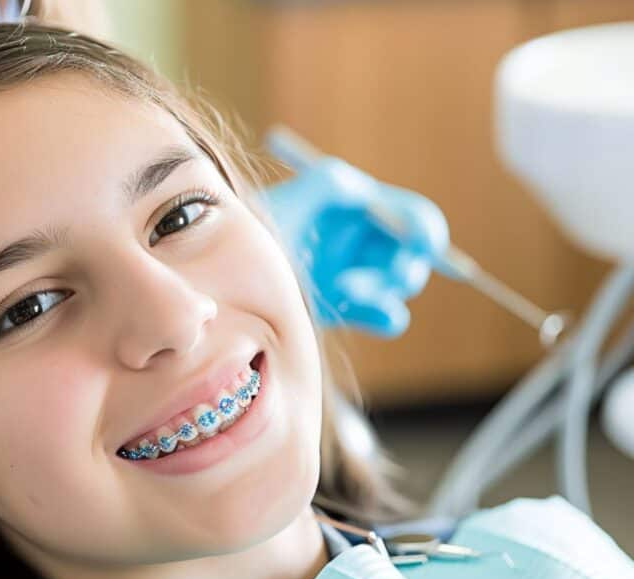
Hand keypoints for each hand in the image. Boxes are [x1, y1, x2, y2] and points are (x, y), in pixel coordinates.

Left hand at [263, 157, 448, 335]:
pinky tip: (348, 304)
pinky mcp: (349, 310)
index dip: (425, 229)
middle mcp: (363, 242)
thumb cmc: (251, 240)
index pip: (413, 216)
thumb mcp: (283, 204)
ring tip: (339, 287)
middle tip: (384, 275)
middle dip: (402, 267)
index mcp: (356, 208)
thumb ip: (326, 185)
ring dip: (379, 289)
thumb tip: (367, 190)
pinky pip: (390, 317)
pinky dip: (382, 314)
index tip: (422, 244)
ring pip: (400, 287)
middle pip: (415, 256)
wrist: (229, 289)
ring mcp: (358, 277)